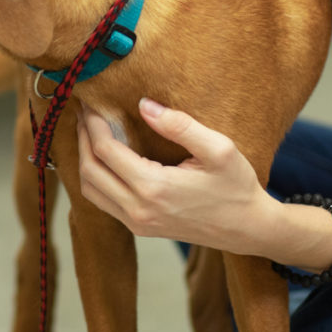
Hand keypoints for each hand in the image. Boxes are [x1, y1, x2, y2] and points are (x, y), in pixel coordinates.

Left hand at [77, 99, 271, 252]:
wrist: (248, 229)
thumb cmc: (236, 186)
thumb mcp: (218, 148)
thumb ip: (179, 125)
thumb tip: (143, 105)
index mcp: (154, 188)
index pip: (105, 151)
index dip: (93, 124)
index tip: (91, 103)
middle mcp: (138, 210)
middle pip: (89, 171)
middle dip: (82, 138)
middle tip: (85, 114)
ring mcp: (137, 223)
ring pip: (90, 190)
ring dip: (84, 159)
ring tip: (89, 132)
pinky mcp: (140, 228)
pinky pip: (102, 202)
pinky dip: (95, 177)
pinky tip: (102, 157)